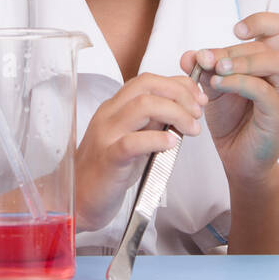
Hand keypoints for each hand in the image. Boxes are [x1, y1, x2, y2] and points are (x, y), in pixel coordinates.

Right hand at [74, 72, 207, 232]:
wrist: (79, 200)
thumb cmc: (109, 170)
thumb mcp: (134, 137)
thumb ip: (153, 121)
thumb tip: (182, 107)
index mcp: (115, 107)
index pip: (149, 80)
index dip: (178, 84)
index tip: (198, 97)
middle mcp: (109, 115)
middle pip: (147, 85)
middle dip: (180, 93)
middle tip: (198, 111)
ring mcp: (106, 135)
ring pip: (142, 106)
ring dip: (176, 113)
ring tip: (192, 128)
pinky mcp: (108, 159)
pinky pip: (132, 142)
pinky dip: (156, 139)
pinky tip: (172, 144)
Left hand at [179, 12, 278, 187]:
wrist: (236, 158)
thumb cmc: (230, 120)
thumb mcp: (213, 88)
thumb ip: (203, 69)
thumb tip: (189, 55)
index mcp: (269, 64)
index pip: (278, 28)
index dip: (260, 22)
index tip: (237, 30)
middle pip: (265, 47)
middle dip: (231, 51)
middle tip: (205, 58)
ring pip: (273, 62)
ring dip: (241, 62)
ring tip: (216, 70)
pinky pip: (264, 91)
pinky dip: (240, 83)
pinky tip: (218, 85)